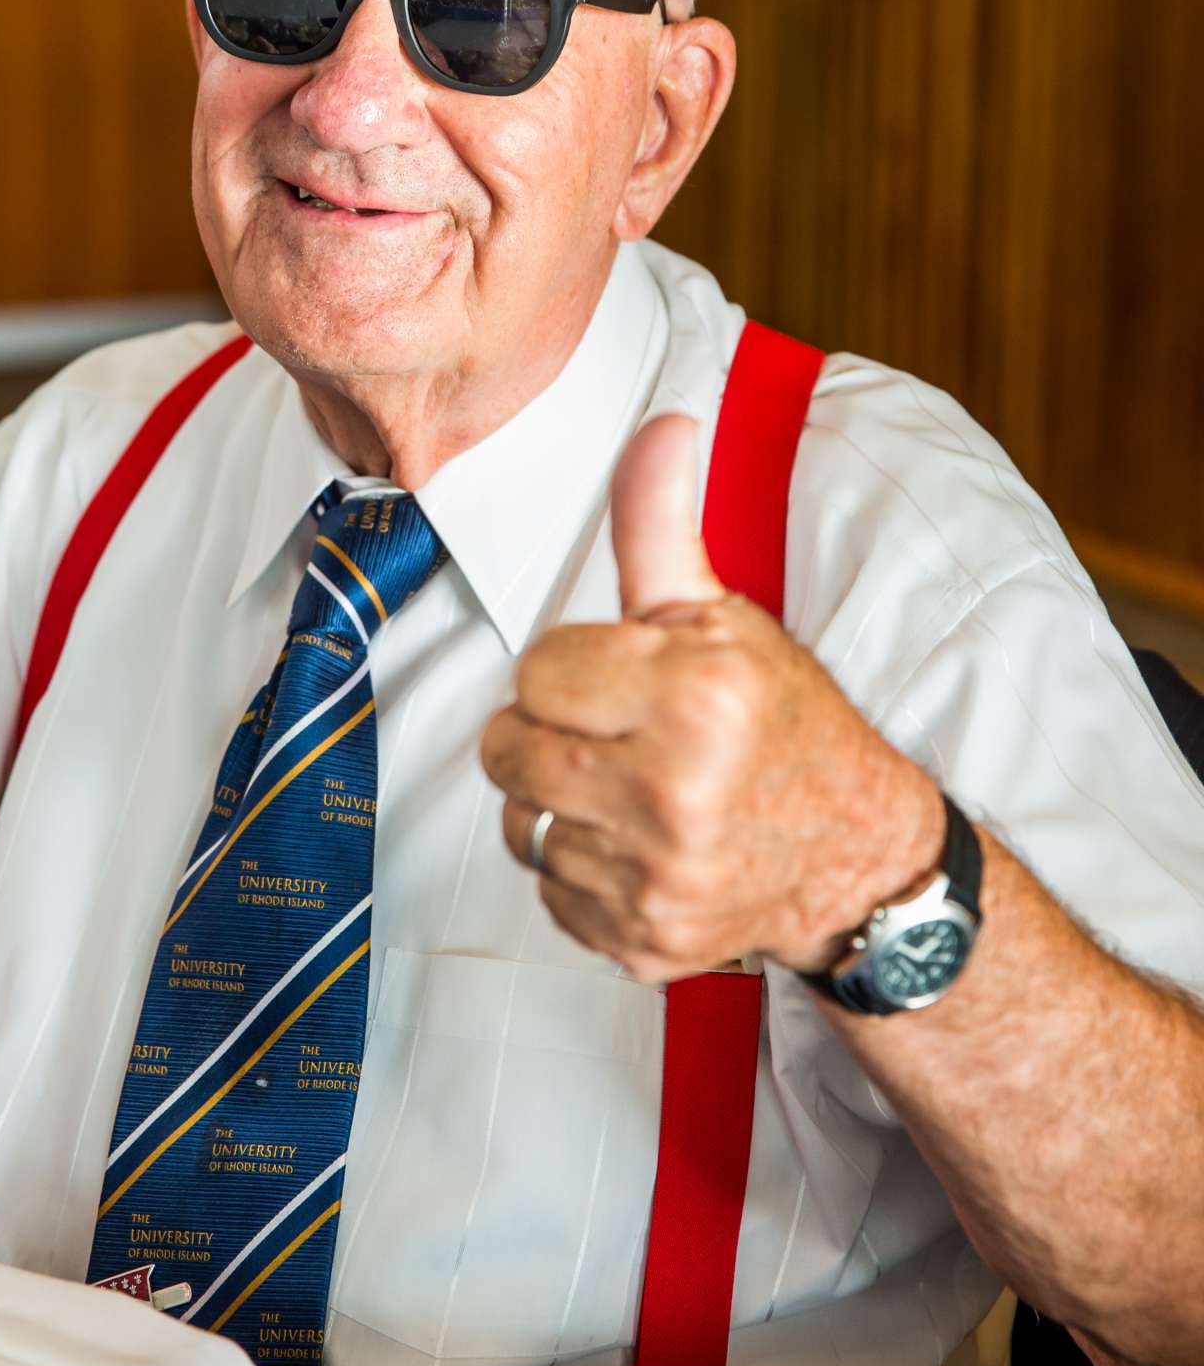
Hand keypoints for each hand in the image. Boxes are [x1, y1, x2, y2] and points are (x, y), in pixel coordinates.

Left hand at [480, 414, 945, 980]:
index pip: (537, 668)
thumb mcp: (723, 616)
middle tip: (617, 732)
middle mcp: (673, 793)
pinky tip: (638, 844)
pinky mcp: (640, 940)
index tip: (623, 679)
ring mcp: (656, 877)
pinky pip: (550, 889)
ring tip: (628, 787)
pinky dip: (581, 868)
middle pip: (508, 746)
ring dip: (558, 800)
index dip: (574, 668)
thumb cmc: (783, 724)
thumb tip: (660, 424)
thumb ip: (662, 528)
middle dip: (550, 730)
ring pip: (521, 819)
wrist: (856, 856)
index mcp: (694, 698)